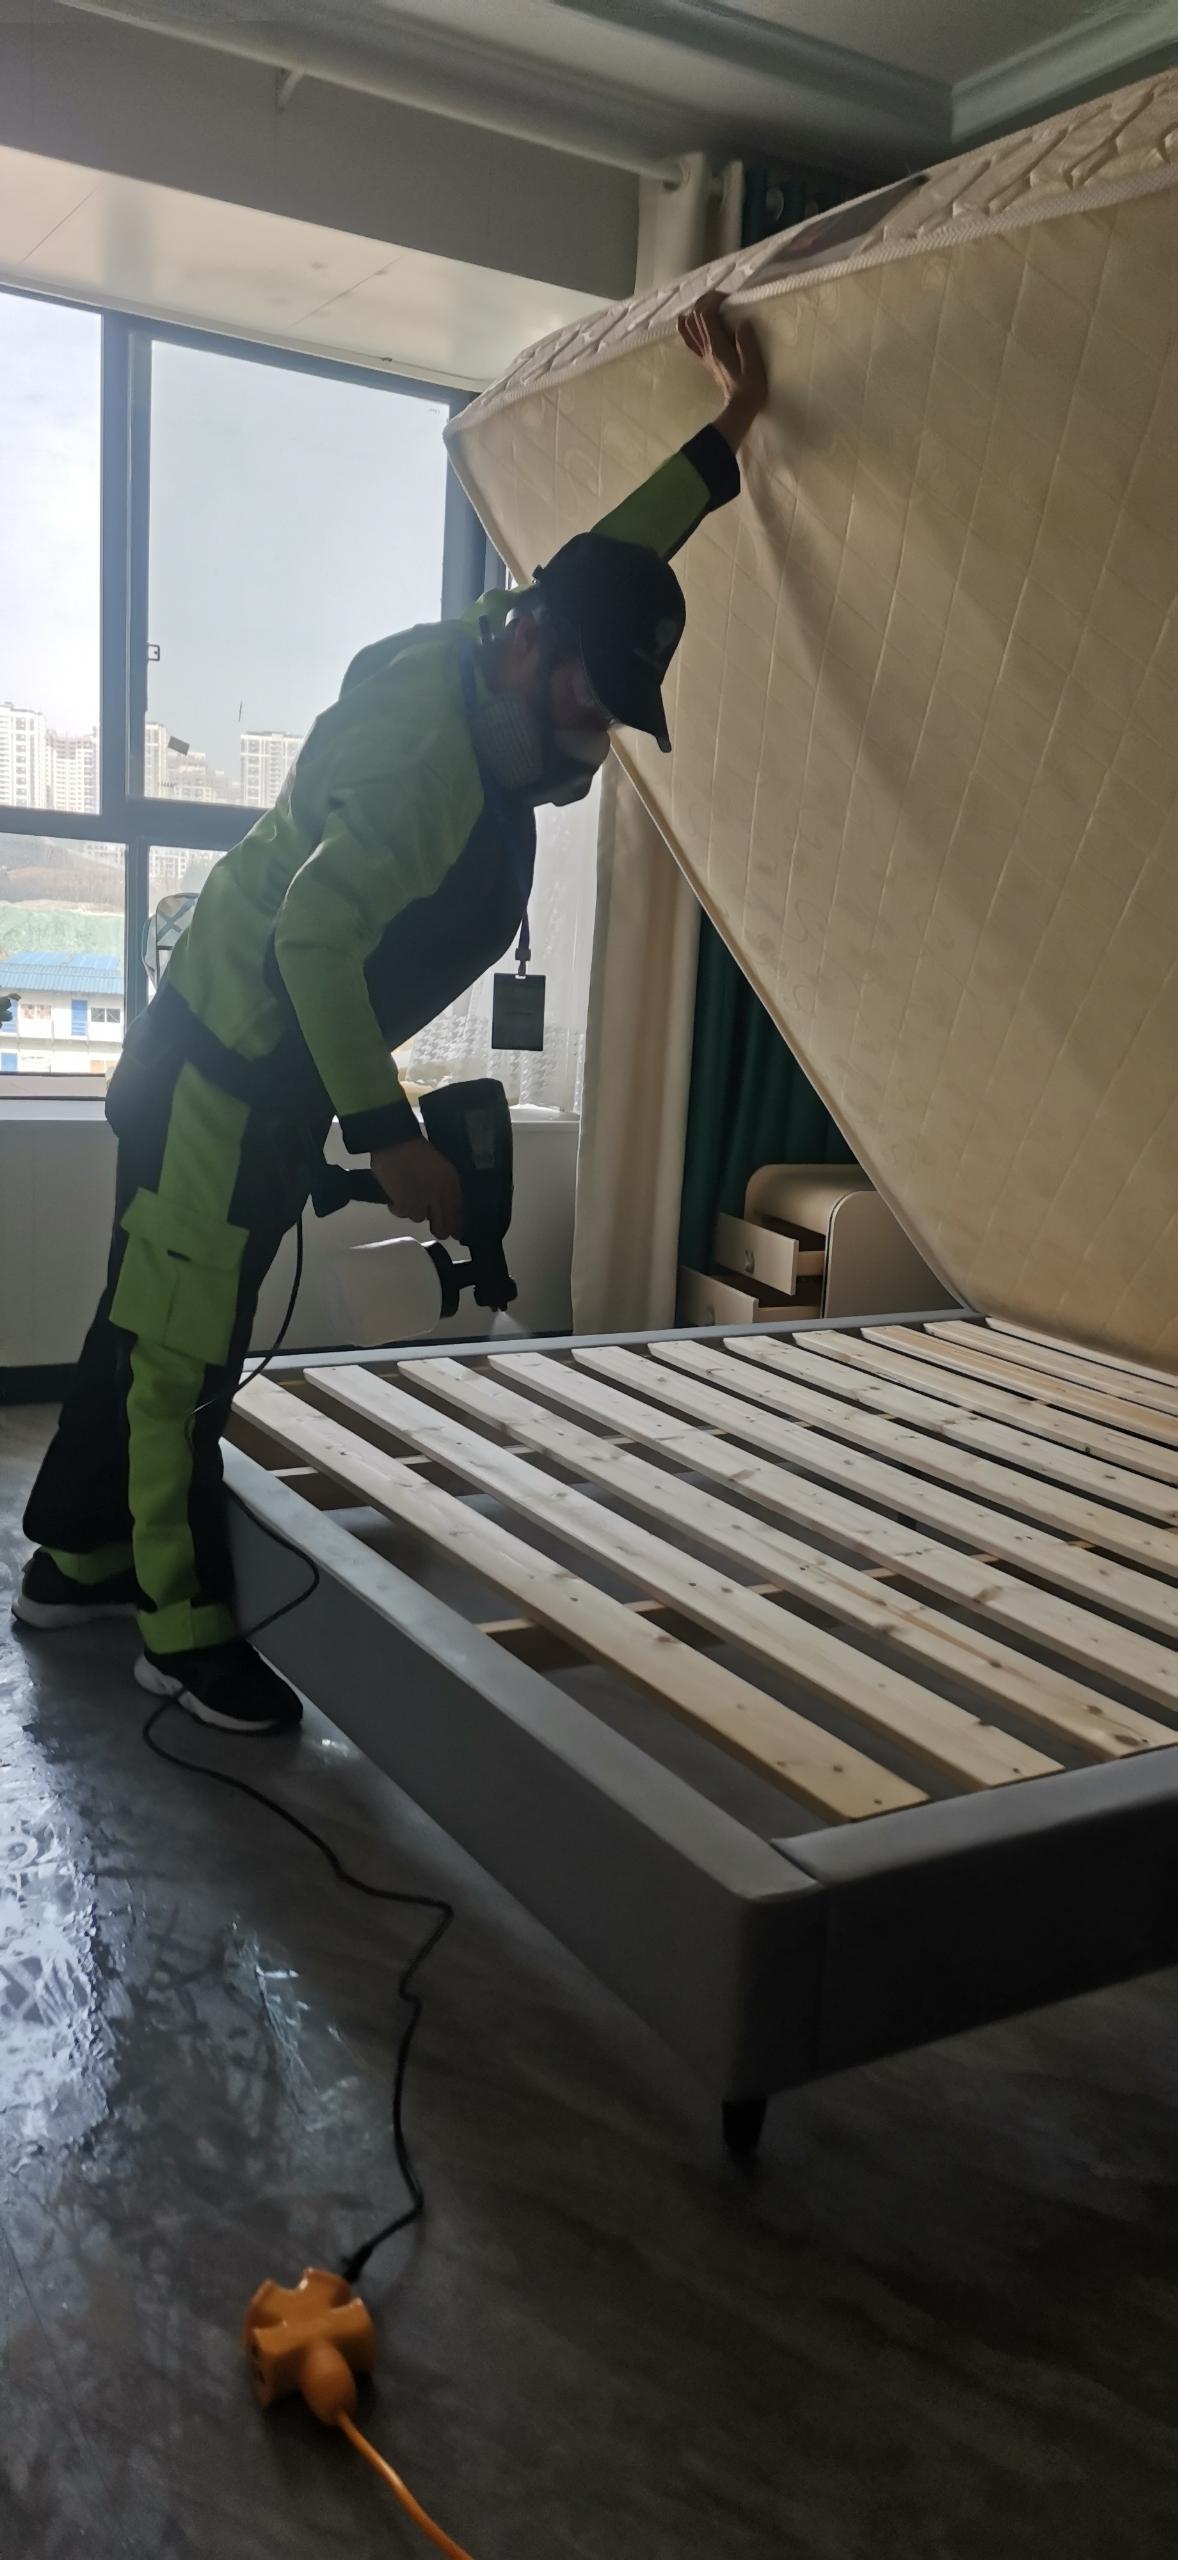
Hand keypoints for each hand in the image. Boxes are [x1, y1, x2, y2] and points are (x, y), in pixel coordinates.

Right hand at [370, 1139, 462, 1239]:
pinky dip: (397, 1207)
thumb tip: (448, 1210)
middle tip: (435, 1229)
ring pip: (420, 1219)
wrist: (395, 1142)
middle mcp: (440, 1196)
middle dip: (439, 1230)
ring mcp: (423, 1201)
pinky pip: (403, 1214)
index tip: (455, 1234)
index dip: (457, 1227)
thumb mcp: (441, 1167)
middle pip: (442, 1225)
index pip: (458, 1213)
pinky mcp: (405, 1204)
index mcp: (451, 1184)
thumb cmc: (417, 1151)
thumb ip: (447, 1188)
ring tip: (409, 1195)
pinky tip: (396, 1196)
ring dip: (415, 1210)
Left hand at [677, 289, 766, 452]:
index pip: (706, 314)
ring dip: (697, 310)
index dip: (714, 299)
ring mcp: (704, 354)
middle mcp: (707, 348)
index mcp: (718, 346)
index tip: (729, 298)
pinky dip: (686, 326)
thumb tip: (742, 322)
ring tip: (710, 304)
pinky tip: (686, 318)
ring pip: (690, 326)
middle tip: (723, 298)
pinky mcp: (706, 358)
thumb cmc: (751, 388)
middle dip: (707, 300)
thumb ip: (747, 343)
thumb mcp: (754, 365)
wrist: (740, 407)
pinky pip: (690, 340)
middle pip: (696, 316)